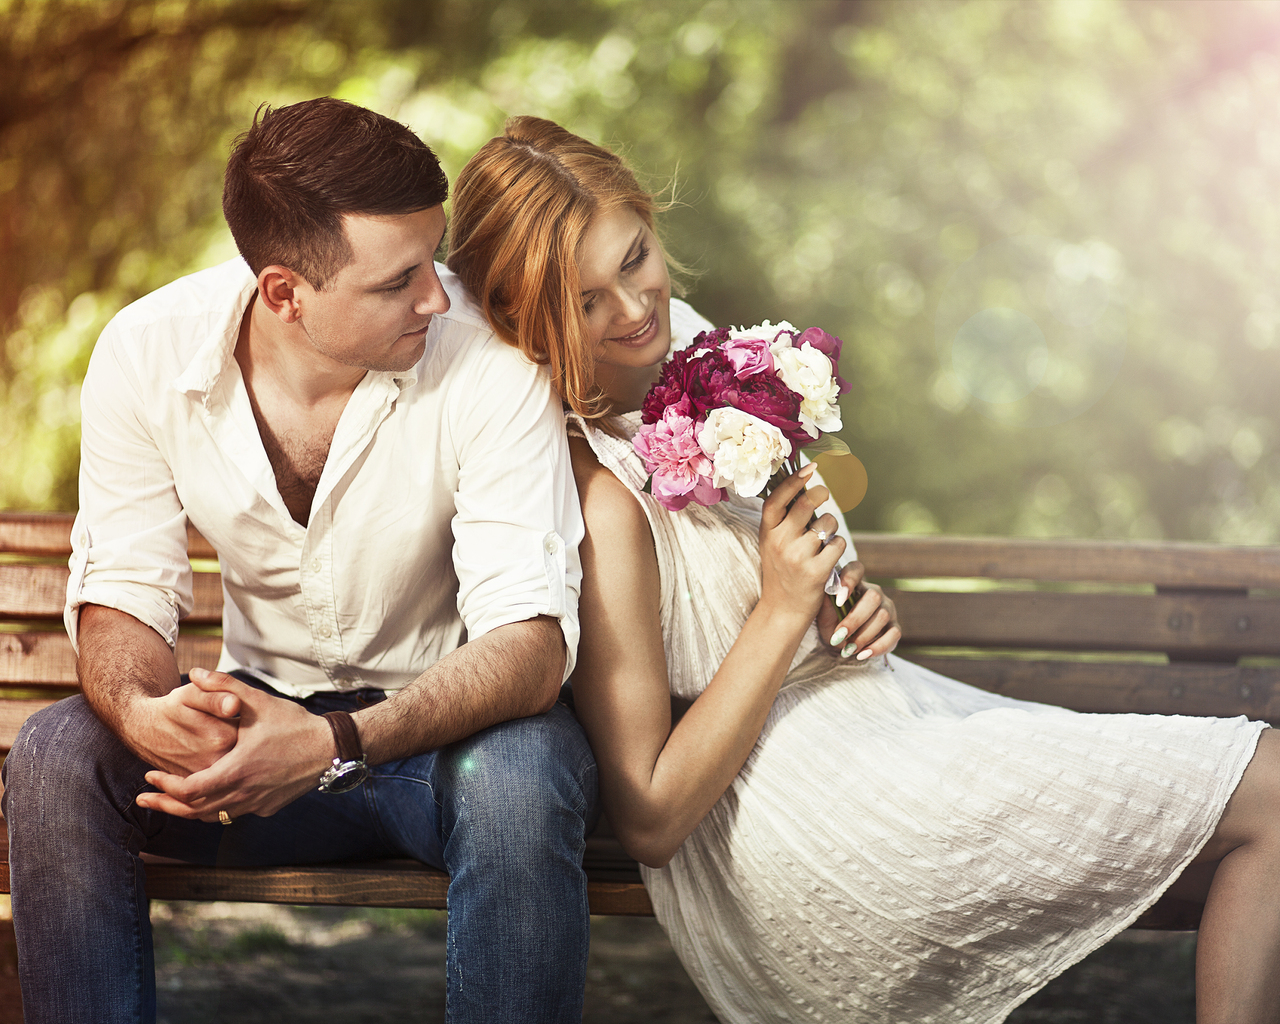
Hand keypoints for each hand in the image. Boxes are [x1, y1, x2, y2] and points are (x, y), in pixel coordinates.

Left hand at [136, 668, 334, 822]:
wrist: (331, 748)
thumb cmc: (294, 725)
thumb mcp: (258, 702)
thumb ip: (224, 687)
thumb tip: (194, 673)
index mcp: (236, 770)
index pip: (188, 791)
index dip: (164, 788)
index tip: (149, 777)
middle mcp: (244, 794)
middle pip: (193, 811)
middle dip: (164, 805)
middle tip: (143, 799)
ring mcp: (256, 804)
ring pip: (213, 816)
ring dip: (188, 810)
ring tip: (169, 801)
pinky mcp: (267, 807)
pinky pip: (233, 813)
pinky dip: (214, 808)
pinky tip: (210, 797)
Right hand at [757, 465, 845, 626]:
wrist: (782, 610)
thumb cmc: (781, 571)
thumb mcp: (772, 543)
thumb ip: (784, 520)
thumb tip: (805, 486)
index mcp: (767, 532)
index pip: (777, 500)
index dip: (794, 481)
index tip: (811, 468)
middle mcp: (780, 542)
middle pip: (807, 504)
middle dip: (821, 495)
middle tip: (824, 495)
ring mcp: (798, 557)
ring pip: (827, 523)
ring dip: (831, 527)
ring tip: (823, 541)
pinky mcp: (816, 572)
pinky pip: (838, 545)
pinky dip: (838, 548)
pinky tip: (829, 558)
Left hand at [817, 561, 900, 660]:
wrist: (840, 643)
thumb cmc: (830, 623)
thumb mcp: (823, 613)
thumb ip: (825, 601)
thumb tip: (826, 589)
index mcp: (854, 583)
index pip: (856, 569)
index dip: (849, 580)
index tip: (838, 600)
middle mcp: (874, 593)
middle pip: (873, 597)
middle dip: (855, 619)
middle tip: (838, 636)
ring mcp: (887, 609)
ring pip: (882, 617)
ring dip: (863, 636)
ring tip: (846, 649)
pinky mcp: (894, 627)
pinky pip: (894, 634)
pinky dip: (877, 647)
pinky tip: (862, 655)